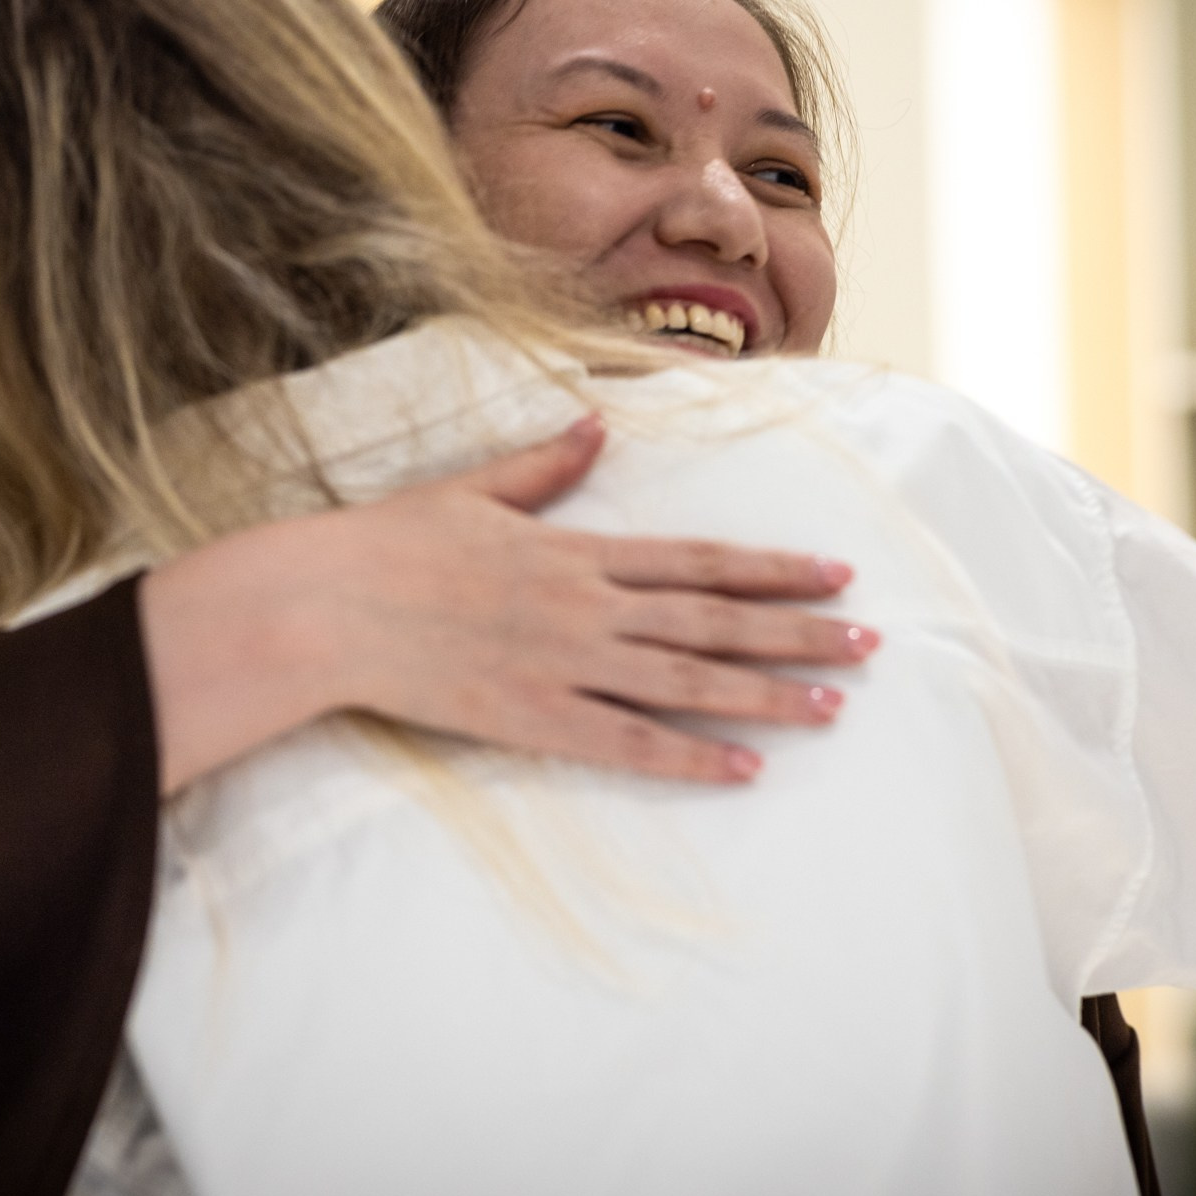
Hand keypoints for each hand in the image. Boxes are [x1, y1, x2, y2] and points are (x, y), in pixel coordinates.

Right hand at [139, 413, 877, 792]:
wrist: (327, 605)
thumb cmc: (392, 544)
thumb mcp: (475, 490)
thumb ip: (545, 466)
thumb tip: (595, 425)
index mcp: (579, 551)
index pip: (700, 560)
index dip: (773, 569)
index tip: (835, 575)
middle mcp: (588, 607)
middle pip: (715, 622)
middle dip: (798, 634)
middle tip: (869, 646)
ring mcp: (564, 665)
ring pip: (687, 683)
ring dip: (766, 695)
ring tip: (832, 708)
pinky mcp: (532, 718)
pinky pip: (625, 742)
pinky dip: (688, 757)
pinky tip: (745, 770)